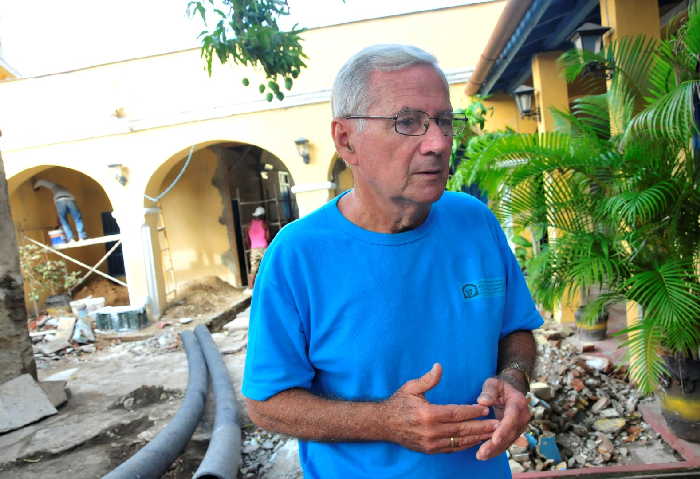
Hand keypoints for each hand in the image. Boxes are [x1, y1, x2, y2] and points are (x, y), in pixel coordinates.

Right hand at [381, 363, 498, 453]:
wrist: (383, 424)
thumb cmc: (398, 403)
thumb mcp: (411, 387)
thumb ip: (428, 379)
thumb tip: (439, 366)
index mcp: (427, 414)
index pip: (456, 413)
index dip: (472, 411)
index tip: (485, 408)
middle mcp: (430, 431)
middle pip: (462, 429)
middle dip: (481, 426)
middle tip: (497, 424)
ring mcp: (430, 443)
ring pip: (459, 441)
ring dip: (477, 437)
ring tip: (492, 434)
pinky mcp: (430, 450)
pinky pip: (452, 448)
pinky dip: (465, 445)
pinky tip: (475, 441)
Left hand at [475, 376, 529, 459]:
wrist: (510, 389)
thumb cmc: (499, 385)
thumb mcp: (493, 383)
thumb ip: (488, 391)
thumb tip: (483, 402)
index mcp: (518, 403)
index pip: (511, 418)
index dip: (503, 430)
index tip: (494, 439)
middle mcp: (522, 416)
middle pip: (510, 433)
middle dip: (496, 445)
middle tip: (482, 453)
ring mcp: (520, 425)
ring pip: (509, 440)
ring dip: (496, 450)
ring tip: (481, 456)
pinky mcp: (515, 431)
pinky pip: (507, 441)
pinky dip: (497, 449)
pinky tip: (486, 454)